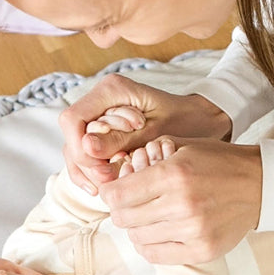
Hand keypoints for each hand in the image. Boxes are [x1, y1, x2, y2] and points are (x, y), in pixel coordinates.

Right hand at [59, 73, 231, 193]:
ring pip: (75, 146)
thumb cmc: (184, 120)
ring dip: (89, 168)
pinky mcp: (103, 129)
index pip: (73, 120)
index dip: (80, 148)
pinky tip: (103, 184)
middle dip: (87, 162)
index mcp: (111, 90)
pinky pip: (86, 152)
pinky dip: (92, 169)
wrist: (201, 119)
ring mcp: (100, 113)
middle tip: (111, 178)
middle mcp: (100, 99)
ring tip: (111, 181)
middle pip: (72, 136)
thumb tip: (86, 147)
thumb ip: (120, 139)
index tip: (103, 168)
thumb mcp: (155, 132)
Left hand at [100, 138, 262, 263]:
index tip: (114, 190)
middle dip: (121, 209)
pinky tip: (156, 232)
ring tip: (147, 216)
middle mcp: (182, 204)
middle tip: (130, 203)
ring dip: (136, 227)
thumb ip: (146, 158)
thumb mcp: (182, 147)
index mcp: (174, 174)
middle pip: (124, 218)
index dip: (109, 192)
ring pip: (137, 237)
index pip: (117, 195)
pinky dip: (149, 244)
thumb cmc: (218, 162)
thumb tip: (114, 176)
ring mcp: (194, 231)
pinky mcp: (202, 250)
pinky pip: (156, 255)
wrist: (259, 184)